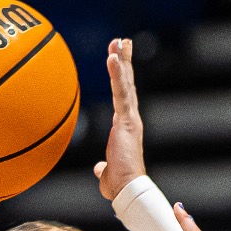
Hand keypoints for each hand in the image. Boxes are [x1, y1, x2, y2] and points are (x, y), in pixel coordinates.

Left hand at [93, 38, 147, 202]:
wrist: (128, 190)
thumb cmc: (119, 185)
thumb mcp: (106, 172)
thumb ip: (103, 167)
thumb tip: (99, 168)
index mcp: (126, 127)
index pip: (124, 96)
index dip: (122, 77)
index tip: (119, 60)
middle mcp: (131, 118)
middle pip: (128, 83)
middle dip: (125, 61)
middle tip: (122, 41)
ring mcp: (131, 118)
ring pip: (125, 83)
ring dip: (121, 61)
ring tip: (118, 41)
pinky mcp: (127, 120)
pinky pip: (120, 92)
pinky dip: (117, 74)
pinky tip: (113, 57)